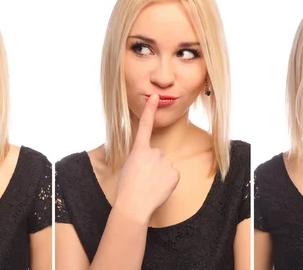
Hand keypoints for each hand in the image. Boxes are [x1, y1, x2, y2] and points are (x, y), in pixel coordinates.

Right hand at [114, 94, 180, 223]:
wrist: (134, 206)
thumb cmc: (127, 189)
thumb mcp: (128, 167)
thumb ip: (141, 158)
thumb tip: (151, 160)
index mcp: (139, 150)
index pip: (144, 126)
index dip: (149, 110)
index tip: (155, 97)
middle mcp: (154, 153)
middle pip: (156, 155)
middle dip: (152, 166)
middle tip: (143, 179)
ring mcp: (166, 163)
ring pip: (164, 166)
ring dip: (159, 174)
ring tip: (150, 185)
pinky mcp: (175, 174)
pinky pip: (172, 175)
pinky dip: (167, 182)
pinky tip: (159, 189)